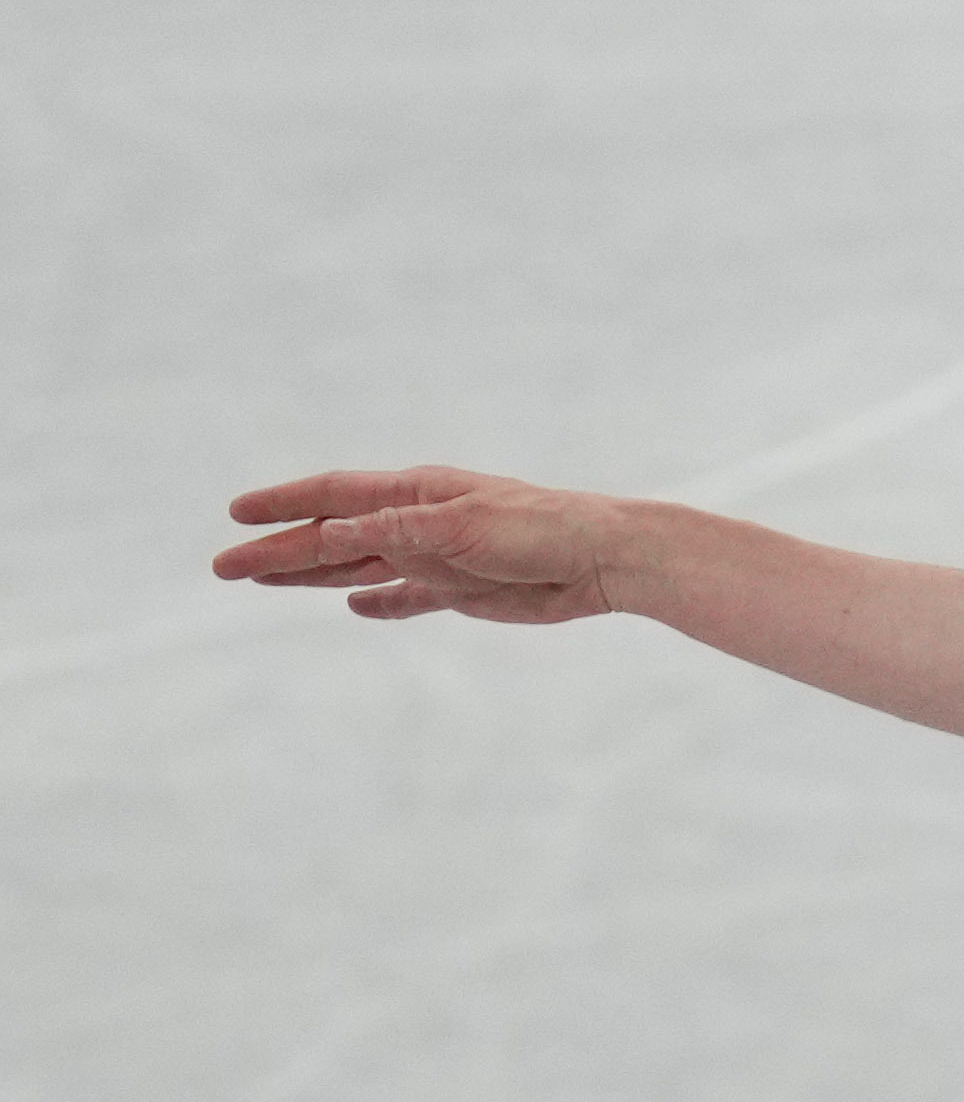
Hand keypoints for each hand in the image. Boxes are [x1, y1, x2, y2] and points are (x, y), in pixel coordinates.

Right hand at [213, 465, 628, 622]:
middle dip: (278, 553)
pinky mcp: (461, 590)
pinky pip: (408, 597)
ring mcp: (436, 557)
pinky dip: (381, 603)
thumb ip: (395, 532)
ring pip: (358, 567)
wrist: (602, 560)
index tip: (236, 515)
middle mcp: (417, 522)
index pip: (333, 497)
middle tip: (223, 568)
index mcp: (414, 494)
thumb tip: (330, 535)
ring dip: (312, 576)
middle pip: (332, 539)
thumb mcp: (459, 527)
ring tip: (261, 582)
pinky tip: (354, 607)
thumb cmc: (539, 528)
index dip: (283, 505)